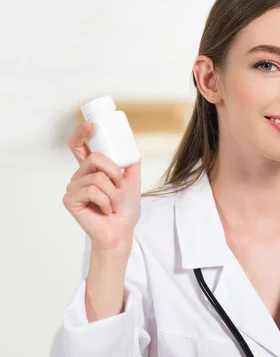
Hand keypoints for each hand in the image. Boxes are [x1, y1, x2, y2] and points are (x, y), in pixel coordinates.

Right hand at [62, 121, 141, 255]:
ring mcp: (73, 187)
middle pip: (95, 158)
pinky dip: (105, 201)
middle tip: (119, 187)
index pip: (80, 147)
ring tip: (112, 203)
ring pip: (97, 177)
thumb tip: (132, 145)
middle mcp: (80, 176)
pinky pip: (92, 191)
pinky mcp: (70, 199)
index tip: (91, 125)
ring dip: (113, 192)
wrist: (121, 231)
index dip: (82, 133)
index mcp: (92, 170)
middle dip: (114, 173)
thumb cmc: (125, 209)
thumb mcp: (132, 181)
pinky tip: (104, 210)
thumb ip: (131, 163)